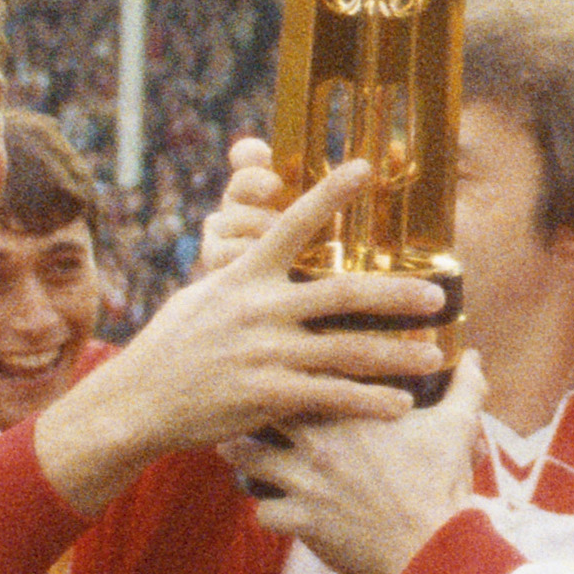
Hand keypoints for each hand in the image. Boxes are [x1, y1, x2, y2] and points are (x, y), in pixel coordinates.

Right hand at [36, 159, 444, 507]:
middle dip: (395, 293)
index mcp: (244, 276)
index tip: (364, 168)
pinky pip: (330, 397)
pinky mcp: (266, 396)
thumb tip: (264, 247)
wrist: (135, 401)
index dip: (329, 194)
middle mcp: (259, 309)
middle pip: (341, 294)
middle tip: (438, 293)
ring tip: (433, 356)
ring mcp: (264, 353)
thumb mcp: (202, 296)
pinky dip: (368, 401)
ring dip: (395, 354)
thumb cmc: (171, 346)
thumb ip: (241, 274)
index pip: (291, 225)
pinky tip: (400, 405)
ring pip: (346, 350)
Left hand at [229, 355, 486, 573]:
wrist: (430, 549)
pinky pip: (262, 513)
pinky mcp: (301, 523)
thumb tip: (474, 358)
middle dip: (251, 407)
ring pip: (246, 460)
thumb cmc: (441, 485)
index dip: (285, 366)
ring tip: (238, 450)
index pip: (299, 372)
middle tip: (248, 404)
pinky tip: (276, 507)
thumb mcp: (458, 427)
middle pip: (259, 411)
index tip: (281, 364)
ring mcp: (304, 483)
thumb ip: (464, 387)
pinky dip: (268, 510)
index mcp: (350, 411)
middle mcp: (317, 442)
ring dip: (244, 456)